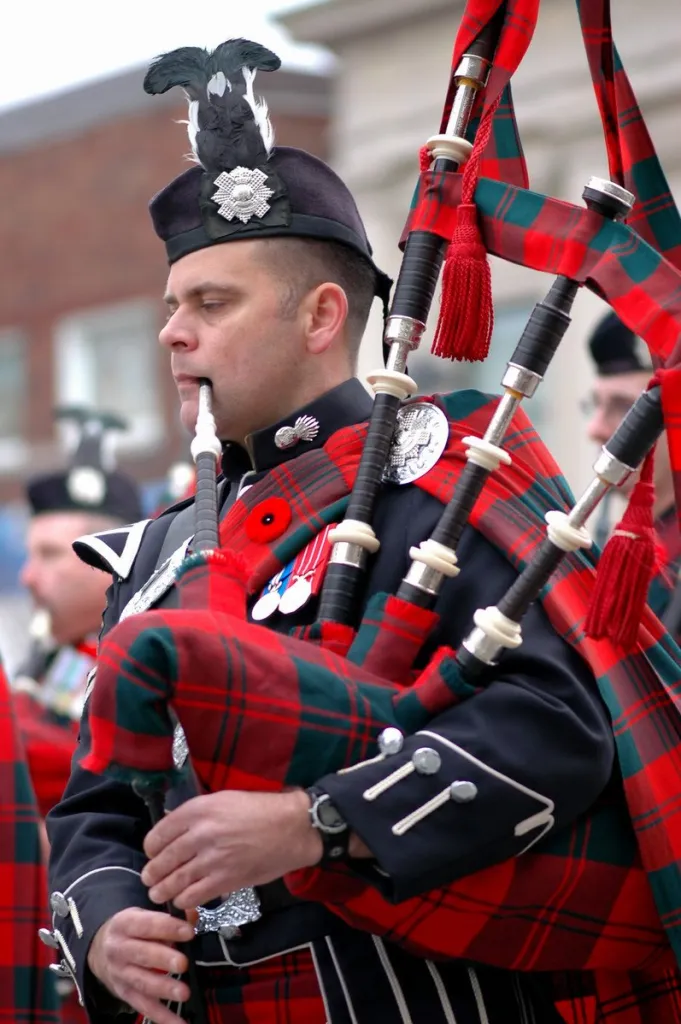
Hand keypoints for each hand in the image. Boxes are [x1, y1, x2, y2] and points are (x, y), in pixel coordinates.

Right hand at [87, 907, 193, 1023]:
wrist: (98, 948)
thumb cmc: (130, 929)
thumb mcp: (143, 914)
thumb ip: (170, 915)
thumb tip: (193, 916)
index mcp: (125, 924)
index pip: (147, 925)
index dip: (168, 928)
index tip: (188, 932)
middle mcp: (119, 949)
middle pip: (142, 955)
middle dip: (164, 960)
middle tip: (183, 963)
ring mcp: (120, 974)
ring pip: (142, 982)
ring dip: (163, 988)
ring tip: (183, 993)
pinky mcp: (124, 993)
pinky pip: (143, 1006)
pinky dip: (161, 1016)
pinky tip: (178, 1022)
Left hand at [142, 789, 321, 908]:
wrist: (291, 827)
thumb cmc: (259, 810)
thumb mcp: (223, 800)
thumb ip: (196, 814)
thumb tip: (172, 826)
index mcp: (199, 810)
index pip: (160, 833)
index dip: (151, 848)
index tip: (151, 854)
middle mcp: (202, 834)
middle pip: (163, 860)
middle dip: (152, 873)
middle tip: (150, 879)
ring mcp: (213, 859)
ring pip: (174, 882)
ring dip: (162, 890)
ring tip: (159, 893)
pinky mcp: (225, 880)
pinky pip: (193, 896)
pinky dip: (183, 901)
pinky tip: (183, 900)